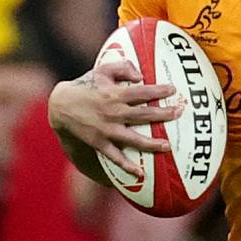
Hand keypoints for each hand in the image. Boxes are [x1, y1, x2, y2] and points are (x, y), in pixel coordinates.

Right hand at [48, 56, 181, 180]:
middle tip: (179, 114)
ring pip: (133, 138)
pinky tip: (140, 174)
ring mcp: (106, 129)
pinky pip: (115, 156)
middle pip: (143, 115)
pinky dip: (126, 166)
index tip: (173, 91)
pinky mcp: (99, 143)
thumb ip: (122, 67)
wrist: (61, 105)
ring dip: (151, 143)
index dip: (158, 91)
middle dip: (163, 115)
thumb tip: (141, 76)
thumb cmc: (85, 86)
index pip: (141, 92)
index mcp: (115, 94)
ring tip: (168, 146)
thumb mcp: (101, 70)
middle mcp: (113, 112)